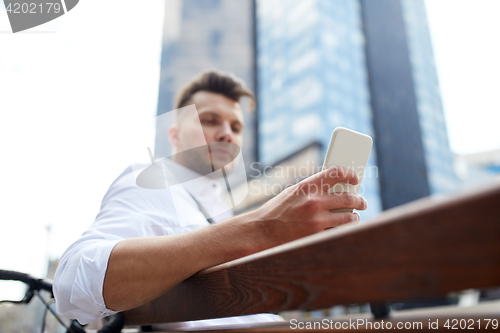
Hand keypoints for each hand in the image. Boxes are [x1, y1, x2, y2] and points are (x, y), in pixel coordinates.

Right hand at [251, 166, 367, 246]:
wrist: (261, 232)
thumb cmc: (277, 211)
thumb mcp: (293, 194)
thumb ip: (312, 190)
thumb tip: (335, 189)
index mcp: (306, 186)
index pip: (336, 172)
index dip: (350, 174)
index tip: (355, 178)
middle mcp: (313, 201)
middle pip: (348, 197)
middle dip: (359, 200)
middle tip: (362, 202)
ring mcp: (316, 219)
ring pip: (348, 216)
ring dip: (354, 216)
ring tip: (354, 216)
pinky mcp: (316, 235)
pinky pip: (337, 230)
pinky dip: (341, 229)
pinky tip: (341, 228)